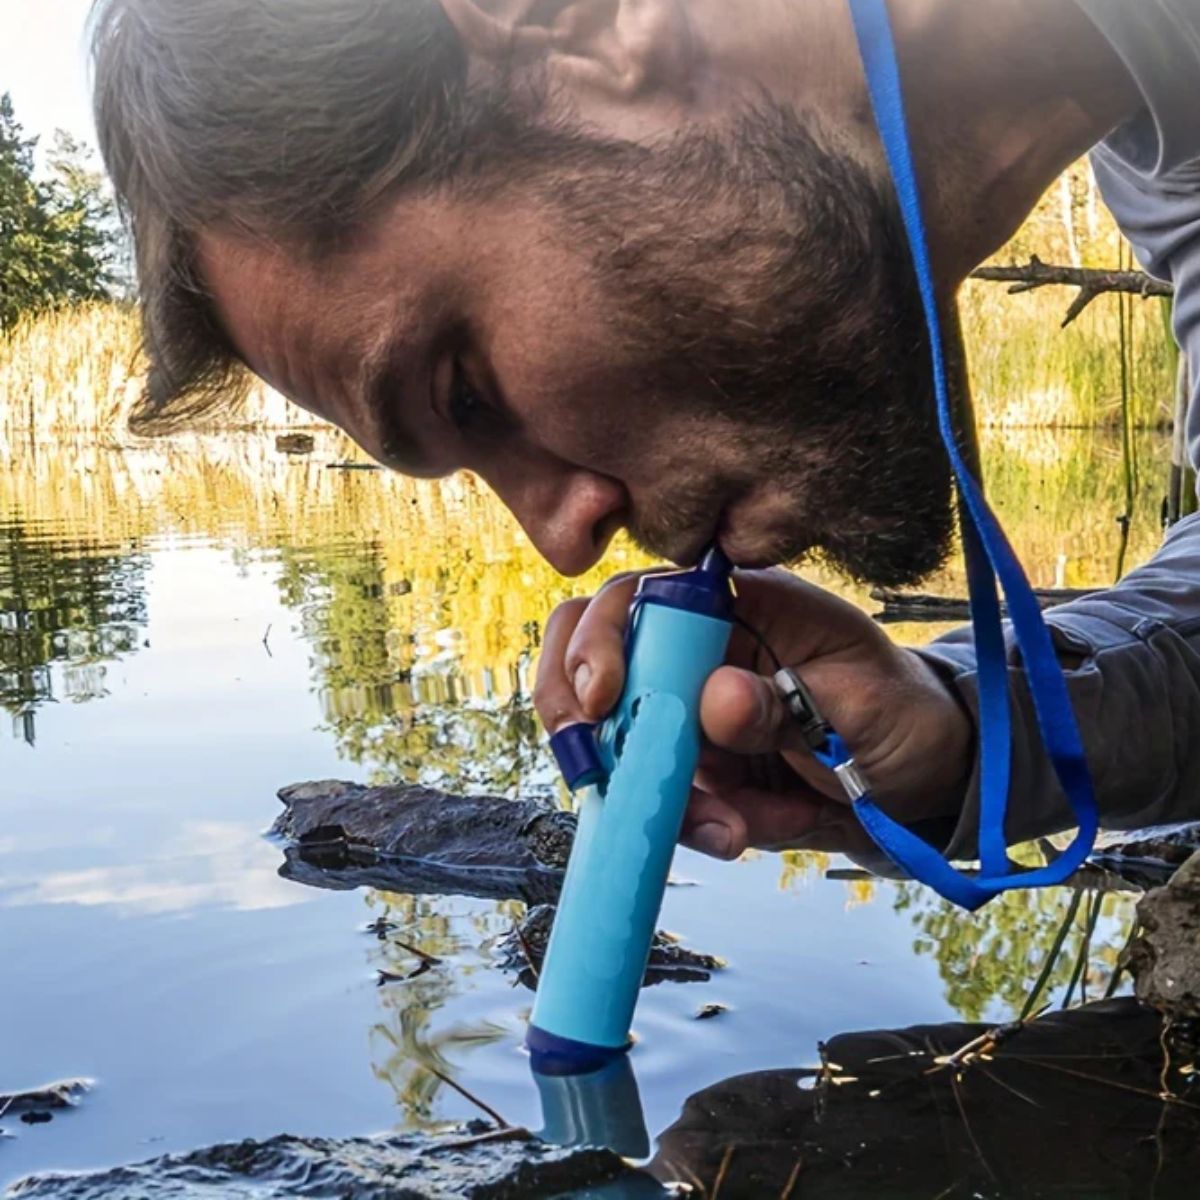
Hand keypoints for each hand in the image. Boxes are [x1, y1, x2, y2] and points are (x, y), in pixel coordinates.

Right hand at [534, 568, 973, 859]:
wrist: (916, 778)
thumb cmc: (898, 715)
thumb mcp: (860, 706)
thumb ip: (788, 702)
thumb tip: (716, 698)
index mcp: (737, 606)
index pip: (639, 598)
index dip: (602, 639)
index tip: (602, 698)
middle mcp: (695, 650)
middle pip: (589, 660)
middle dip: (585, 720)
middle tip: (602, 773)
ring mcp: (684, 709)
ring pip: (617, 745)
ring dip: (663, 797)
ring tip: (738, 828)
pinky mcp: (689, 764)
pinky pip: (657, 796)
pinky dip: (693, 823)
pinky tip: (750, 828)